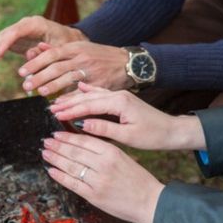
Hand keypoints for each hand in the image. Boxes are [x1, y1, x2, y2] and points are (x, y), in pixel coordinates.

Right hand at [0, 15, 87, 60]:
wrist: (68, 40)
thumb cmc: (66, 44)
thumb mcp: (59, 48)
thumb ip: (45, 50)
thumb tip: (29, 54)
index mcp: (35, 24)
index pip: (16, 31)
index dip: (5, 43)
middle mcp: (24, 24)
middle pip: (5, 34)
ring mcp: (18, 30)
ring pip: (0, 38)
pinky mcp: (15, 38)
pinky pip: (0, 43)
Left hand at [18, 41, 131, 95]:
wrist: (127, 62)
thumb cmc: (100, 55)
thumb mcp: (80, 47)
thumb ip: (58, 48)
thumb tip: (37, 47)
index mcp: (75, 47)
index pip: (51, 54)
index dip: (35, 63)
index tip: (22, 72)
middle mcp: (82, 57)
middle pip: (56, 67)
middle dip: (39, 77)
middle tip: (26, 86)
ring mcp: (91, 71)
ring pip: (67, 79)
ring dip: (51, 87)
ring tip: (39, 93)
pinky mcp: (99, 84)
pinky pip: (80, 92)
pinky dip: (68, 98)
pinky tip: (58, 103)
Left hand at [42, 132, 164, 222]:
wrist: (150, 202)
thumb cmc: (138, 180)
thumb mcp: (124, 157)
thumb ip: (103, 151)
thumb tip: (81, 144)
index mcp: (112, 152)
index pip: (84, 141)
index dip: (67, 137)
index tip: (56, 133)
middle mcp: (103, 165)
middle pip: (74, 152)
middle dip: (57, 146)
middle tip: (46, 141)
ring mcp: (98, 181)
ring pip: (71, 166)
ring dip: (55, 159)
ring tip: (45, 153)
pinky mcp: (94, 196)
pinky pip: (72, 184)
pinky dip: (60, 176)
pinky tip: (51, 170)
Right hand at [50, 82, 205, 149]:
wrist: (172, 130)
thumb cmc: (153, 136)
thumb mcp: (128, 136)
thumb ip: (104, 128)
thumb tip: (83, 124)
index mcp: (120, 102)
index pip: (88, 105)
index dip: (70, 110)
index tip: (55, 114)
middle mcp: (118, 95)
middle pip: (87, 97)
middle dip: (68, 103)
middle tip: (50, 108)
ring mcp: (120, 95)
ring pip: (92, 94)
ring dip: (74, 98)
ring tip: (58, 101)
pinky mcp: (122, 99)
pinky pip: (100, 93)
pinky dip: (87, 91)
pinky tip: (79, 87)